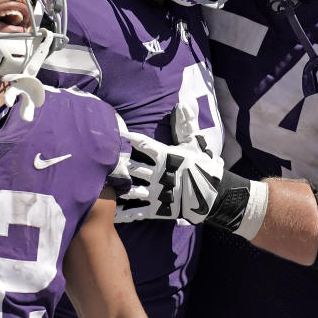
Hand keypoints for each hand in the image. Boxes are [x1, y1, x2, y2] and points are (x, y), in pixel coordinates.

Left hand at [115, 103, 224, 223]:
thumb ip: (186, 125)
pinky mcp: (158, 209)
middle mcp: (159, 174)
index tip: (116, 132)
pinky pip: (137, 212)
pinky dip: (124, 214)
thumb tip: (183, 103)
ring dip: (118, 187)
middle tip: (102, 160)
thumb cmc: (203, 167)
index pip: (144, 144)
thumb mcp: (195, 145)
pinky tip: (111, 214)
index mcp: (167, 156)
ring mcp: (157, 192)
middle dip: (118, 164)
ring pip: (132, 189)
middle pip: (133, 167)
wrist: (214, 196)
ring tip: (103, 185)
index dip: (130, 138)